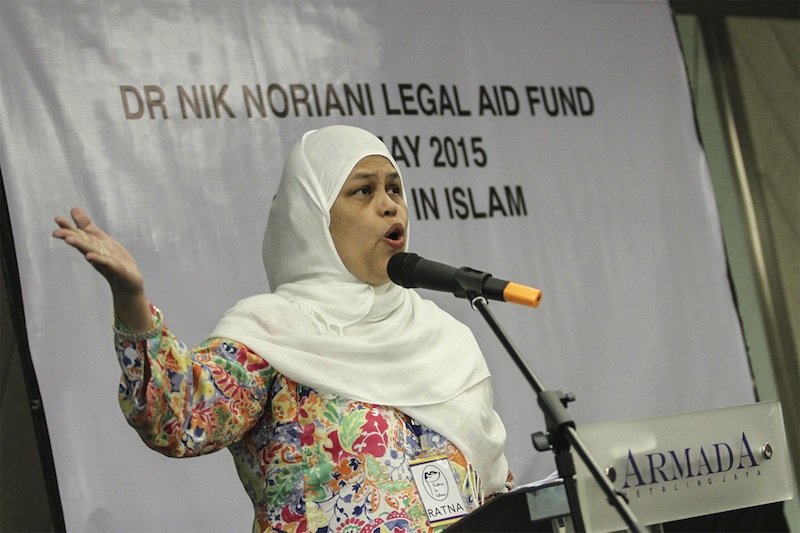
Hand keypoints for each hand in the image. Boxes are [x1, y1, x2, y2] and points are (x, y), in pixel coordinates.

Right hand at [53, 207, 151, 330]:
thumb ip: (87, 226)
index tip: (57, 219)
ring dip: (80, 246)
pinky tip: (90, 257)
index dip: (68, 227)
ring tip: (69, 240)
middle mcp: (94, 253)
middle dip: (69, 237)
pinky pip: (106, 263)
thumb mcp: (99, 239)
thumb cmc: (112, 259)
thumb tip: (73, 209)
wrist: (127, 281)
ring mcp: (104, 262)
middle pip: (81, 244)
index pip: (79, 235)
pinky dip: (98, 260)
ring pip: (91, 252)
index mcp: (91, 245)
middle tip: (55, 233)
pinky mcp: (116, 269)